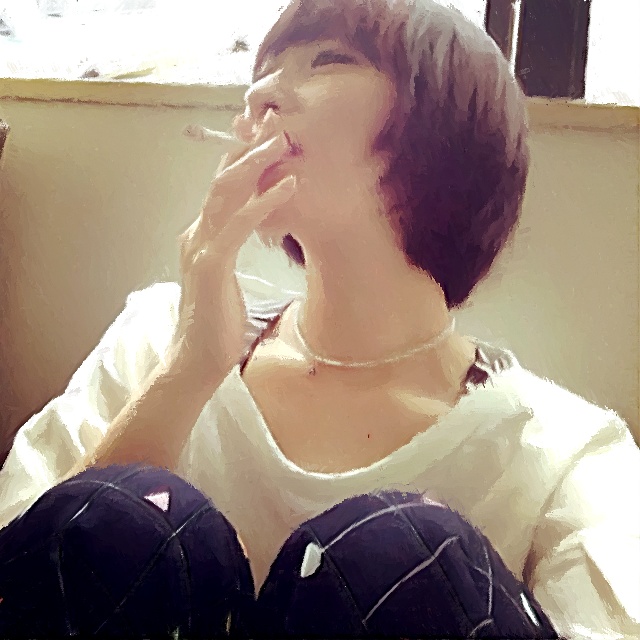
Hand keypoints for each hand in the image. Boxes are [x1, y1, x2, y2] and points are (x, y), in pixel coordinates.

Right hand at [167, 131, 296, 386]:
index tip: (266, 133)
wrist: (195, 359)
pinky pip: (240, 224)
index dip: (242, 157)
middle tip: (275, 120)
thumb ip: (231, 248)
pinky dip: (265, 201)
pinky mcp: (211, 264)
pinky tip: (289, 186)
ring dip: (257, 163)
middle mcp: (196, 233)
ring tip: (283, 140)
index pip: (222, 187)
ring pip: (228, 192)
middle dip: (249, 147)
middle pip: (223, 179)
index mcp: (201, 235)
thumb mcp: (225, 276)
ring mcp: (200, 247)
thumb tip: (251, 230)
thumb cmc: (216, 322)